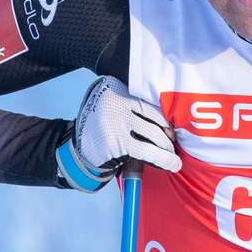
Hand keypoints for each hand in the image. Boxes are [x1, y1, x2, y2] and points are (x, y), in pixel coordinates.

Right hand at [56, 76, 178, 191]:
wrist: (76, 153)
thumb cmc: (102, 132)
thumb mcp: (112, 110)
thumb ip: (132, 107)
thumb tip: (169, 120)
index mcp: (114, 89)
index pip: (148, 102)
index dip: (165, 118)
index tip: (172, 128)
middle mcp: (115, 102)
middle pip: (153, 117)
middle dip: (168, 134)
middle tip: (173, 143)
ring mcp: (116, 122)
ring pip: (153, 134)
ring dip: (168, 148)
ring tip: (175, 157)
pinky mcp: (116, 143)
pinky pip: (147, 151)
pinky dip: (163, 158)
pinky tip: (172, 163)